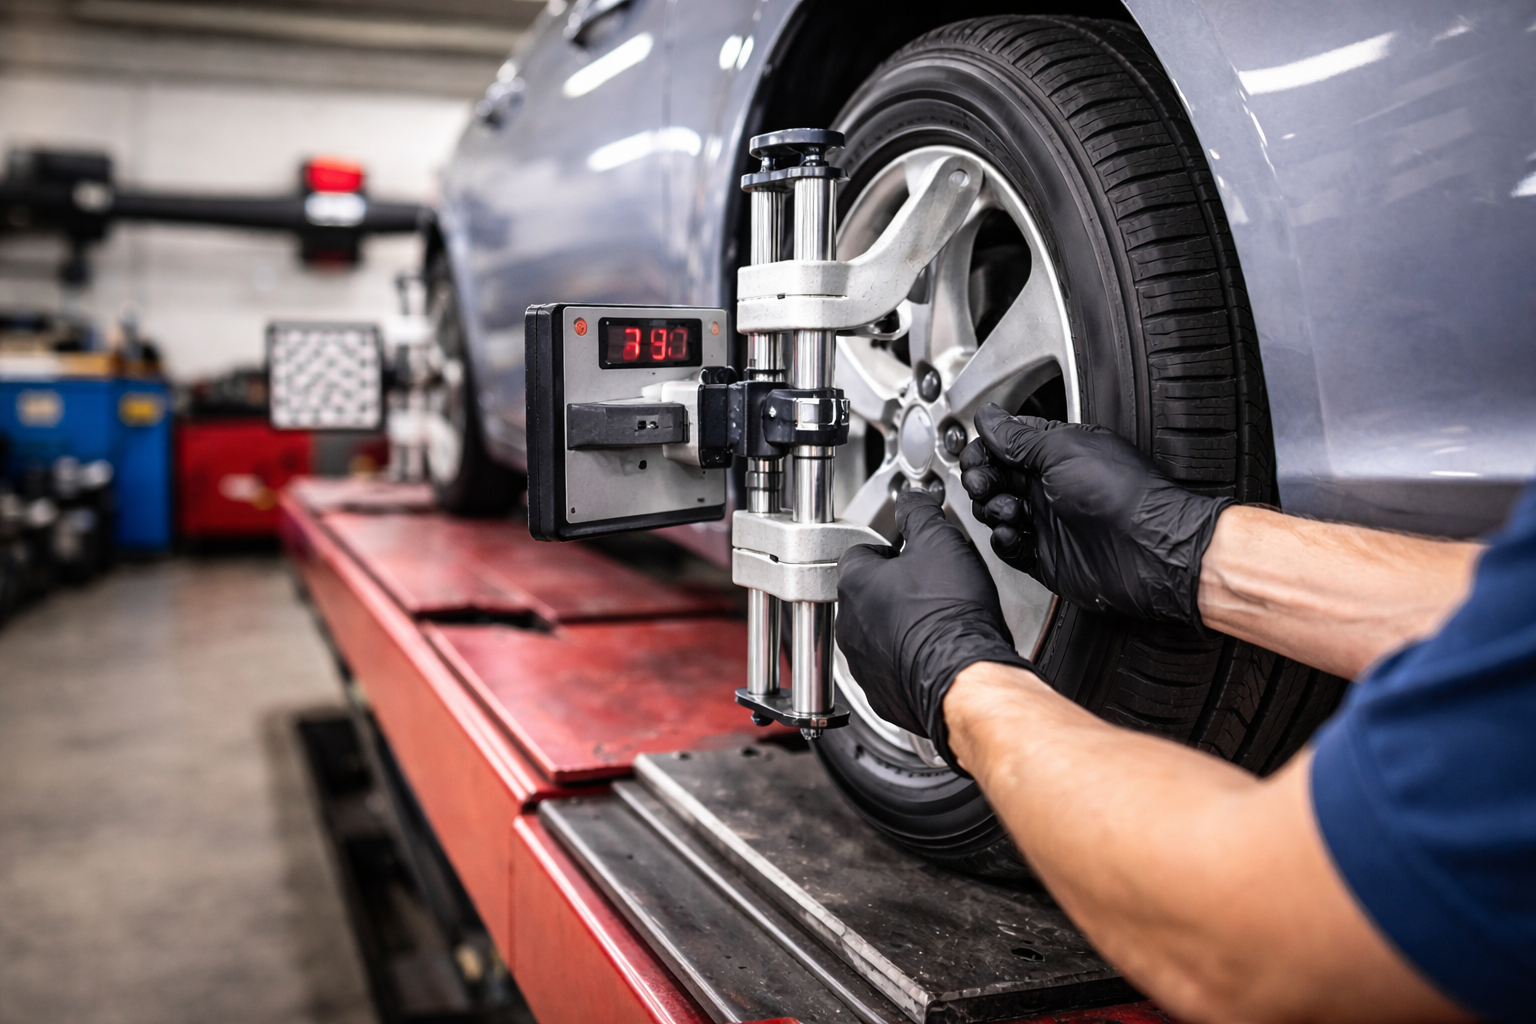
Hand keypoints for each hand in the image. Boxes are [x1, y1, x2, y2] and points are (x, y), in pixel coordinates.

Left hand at [836, 488, 1032, 769]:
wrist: (964, 678)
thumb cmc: (951, 616)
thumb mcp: (940, 543)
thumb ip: (919, 514)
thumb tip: (913, 499)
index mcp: (855, 582)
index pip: (861, 552)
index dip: (891, 549)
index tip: (912, 554)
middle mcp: (849, 624)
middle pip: (867, 595)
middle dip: (895, 590)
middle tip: (930, 590)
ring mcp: (862, 663)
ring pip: (875, 634)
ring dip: (899, 627)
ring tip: (936, 624)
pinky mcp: (881, 693)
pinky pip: (889, 671)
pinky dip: (907, 662)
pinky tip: (934, 654)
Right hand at [959, 404, 1233, 626]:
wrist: (1150, 549)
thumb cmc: (1121, 494)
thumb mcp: (1062, 451)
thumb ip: (1018, 438)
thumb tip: (989, 418)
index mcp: (1057, 455)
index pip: (1007, 446)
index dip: (985, 450)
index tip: (975, 456)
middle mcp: (1051, 487)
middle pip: (996, 479)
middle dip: (982, 480)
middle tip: (983, 483)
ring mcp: (1049, 523)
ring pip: (997, 513)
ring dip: (993, 509)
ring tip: (1012, 510)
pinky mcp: (1046, 557)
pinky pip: (1010, 548)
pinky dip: (1005, 541)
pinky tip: (1013, 534)